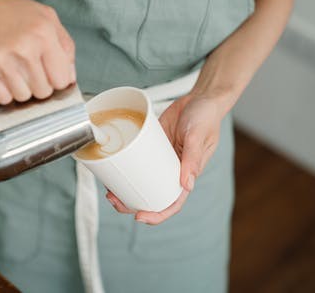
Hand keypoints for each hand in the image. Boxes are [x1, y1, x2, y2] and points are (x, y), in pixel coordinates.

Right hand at [0, 0, 75, 103]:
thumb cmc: (7, 11)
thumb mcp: (45, 16)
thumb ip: (65, 46)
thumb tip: (70, 77)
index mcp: (44, 33)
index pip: (63, 80)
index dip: (57, 80)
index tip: (50, 75)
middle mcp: (25, 47)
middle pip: (44, 91)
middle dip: (39, 84)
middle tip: (28, 69)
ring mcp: (3, 60)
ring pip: (24, 97)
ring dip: (21, 89)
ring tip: (13, 70)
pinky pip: (3, 98)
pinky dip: (3, 92)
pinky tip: (1, 76)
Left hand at [106, 93, 223, 224]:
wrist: (199, 97)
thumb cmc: (206, 117)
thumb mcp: (198, 137)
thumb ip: (193, 160)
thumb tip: (187, 185)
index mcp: (187, 175)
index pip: (173, 202)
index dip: (157, 214)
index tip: (140, 217)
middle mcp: (172, 170)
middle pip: (151, 195)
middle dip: (131, 203)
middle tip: (113, 200)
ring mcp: (160, 159)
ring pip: (141, 181)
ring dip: (125, 189)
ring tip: (108, 190)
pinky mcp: (150, 146)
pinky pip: (136, 161)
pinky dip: (125, 168)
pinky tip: (112, 169)